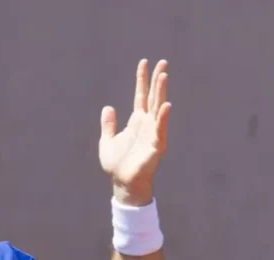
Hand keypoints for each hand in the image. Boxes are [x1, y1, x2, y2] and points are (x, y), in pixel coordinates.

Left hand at [99, 59, 171, 205]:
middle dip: (157, 80)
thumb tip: (108, 107)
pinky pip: (160, 129)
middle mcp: (147, 124)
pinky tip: (166, 105)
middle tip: (162, 62)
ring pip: (159, 108)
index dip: (142, 80)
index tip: (144, 62)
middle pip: (154, 97)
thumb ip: (108, 124)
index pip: (141, 95)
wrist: (122, 183)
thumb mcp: (107, 141)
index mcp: (136, 121)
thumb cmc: (116, 165)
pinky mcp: (156, 145)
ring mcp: (153, 133)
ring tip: (164, 75)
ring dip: (162, 92)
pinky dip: (163, 118)